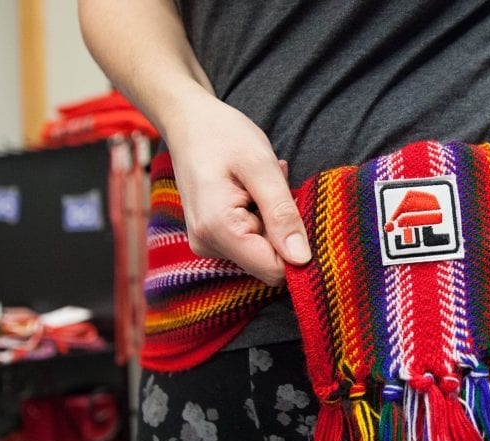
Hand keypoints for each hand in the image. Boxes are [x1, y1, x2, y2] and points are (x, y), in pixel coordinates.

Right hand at [162, 91, 310, 285]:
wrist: (187, 121)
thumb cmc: (222, 134)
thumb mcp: (261, 167)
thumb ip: (282, 214)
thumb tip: (302, 259)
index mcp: (218, 230)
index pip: (273, 270)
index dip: (297, 250)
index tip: (296, 211)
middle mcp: (208, 245)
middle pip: (269, 262)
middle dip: (283, 229)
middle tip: (275, 188)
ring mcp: (208, 243)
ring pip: (263, 251)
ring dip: (273, 220)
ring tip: (261, 185)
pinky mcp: (213, 238)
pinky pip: (252, 240)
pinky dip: (262, 217)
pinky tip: (254, 190)